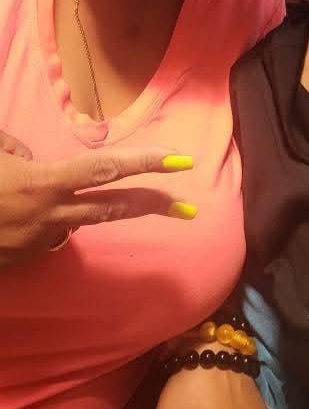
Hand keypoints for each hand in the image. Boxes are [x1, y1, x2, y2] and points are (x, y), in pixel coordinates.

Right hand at [0, 132, 193, 268]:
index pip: (105, 169)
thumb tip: (31, 155)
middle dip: (153, 205)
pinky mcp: (20, 262)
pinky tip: (5, 215)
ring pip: (70, 222)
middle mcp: (48, 216)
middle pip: (112, 208)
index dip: (144, 163)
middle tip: (190, 209)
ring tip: (17, 197)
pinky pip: (41, 235)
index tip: (179, 161)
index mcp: (42, 182)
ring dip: (65, 208)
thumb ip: (15, 146)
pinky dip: (35, 222)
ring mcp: (36, 243)